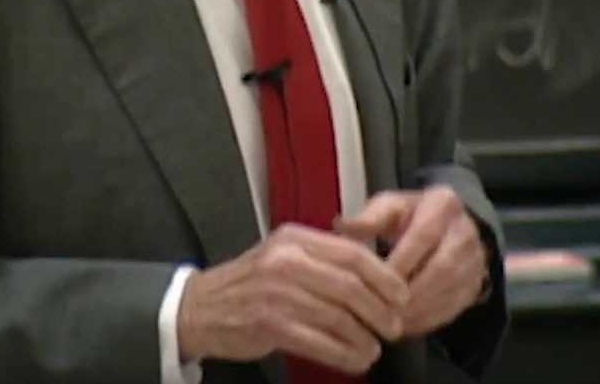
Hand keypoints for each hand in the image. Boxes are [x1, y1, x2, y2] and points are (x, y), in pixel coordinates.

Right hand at [177, 223, 408, 375]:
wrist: (198, 308)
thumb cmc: (247, 285)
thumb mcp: (282, 255)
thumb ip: (322, 259)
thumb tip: (374, 273)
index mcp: (295, 239)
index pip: (352, 254)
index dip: (384, 277)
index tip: (401, 295)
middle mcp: (286, 261)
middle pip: (350, 285)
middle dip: (380, 310)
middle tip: (394, 326)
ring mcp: (276, 293)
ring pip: (338, 317)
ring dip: (364, 338)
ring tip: (374, 348)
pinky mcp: (268, 324)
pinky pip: (319, 342)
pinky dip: (344, 354)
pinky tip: (355, 360)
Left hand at [334, 186, 487, 336]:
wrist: (449, 226)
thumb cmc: (410, 215)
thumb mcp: (390, 206)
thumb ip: (368, 218)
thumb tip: (340, 225)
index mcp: (442, 205)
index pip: (422, 236)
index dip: (398, 262)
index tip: (371, 282)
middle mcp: (465, 233)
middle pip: (441, 268)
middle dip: (409, 292)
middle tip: (379, 310)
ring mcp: (475, 261)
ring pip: (449, 291)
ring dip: (417, 310)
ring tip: (387, 322)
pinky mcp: (475, 285)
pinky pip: (453, 308)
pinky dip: (427, 320)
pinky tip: (403, 327)